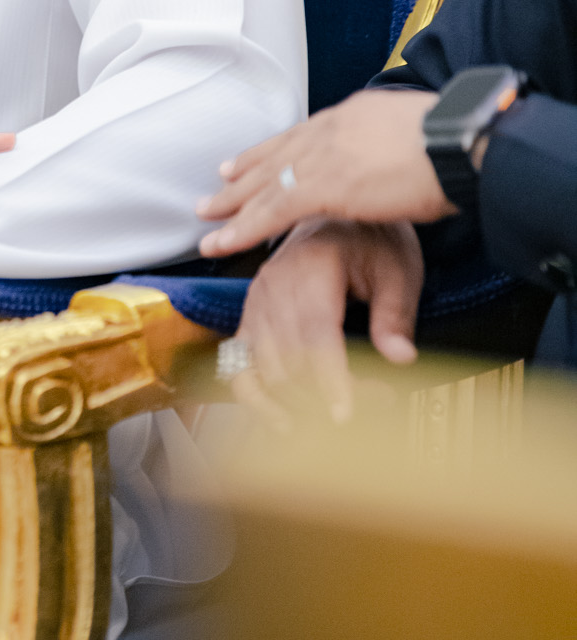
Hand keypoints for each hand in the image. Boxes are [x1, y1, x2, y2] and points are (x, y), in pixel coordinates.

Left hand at [195, 89, 448, 254]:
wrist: (462, 140)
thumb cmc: (457, 142)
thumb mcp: (418, 135)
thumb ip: (394, 148)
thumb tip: (398, 159)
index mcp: (352, 115)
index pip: (302, 136)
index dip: (274, 151)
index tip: (248, 160)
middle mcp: (330, 129)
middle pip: (276, 154)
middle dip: (243, 173)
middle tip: (216, 186)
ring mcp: (324, 156)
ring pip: (266, 183)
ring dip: (233, 204)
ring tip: (207, 219)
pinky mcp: (324, 185)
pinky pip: (272, 210)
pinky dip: (245, 227)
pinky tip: (225, 240)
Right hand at [224, 217, 422, 426]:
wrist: (335, 219)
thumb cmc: (368, 239)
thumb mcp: (397, 268)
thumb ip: (396, 314)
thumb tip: (400, 357)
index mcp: (310, 265)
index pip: (314, 332)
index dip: (329, 378)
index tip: (345, 413)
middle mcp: (273, 283)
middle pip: (288, 358)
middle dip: (325, 395)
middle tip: (374, 403)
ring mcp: (256, 302)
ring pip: (264, 369)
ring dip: (298, 402)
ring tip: (338, 414)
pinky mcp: (249, 318)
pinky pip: (239, 366)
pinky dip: (256, 398)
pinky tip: (282, 420)